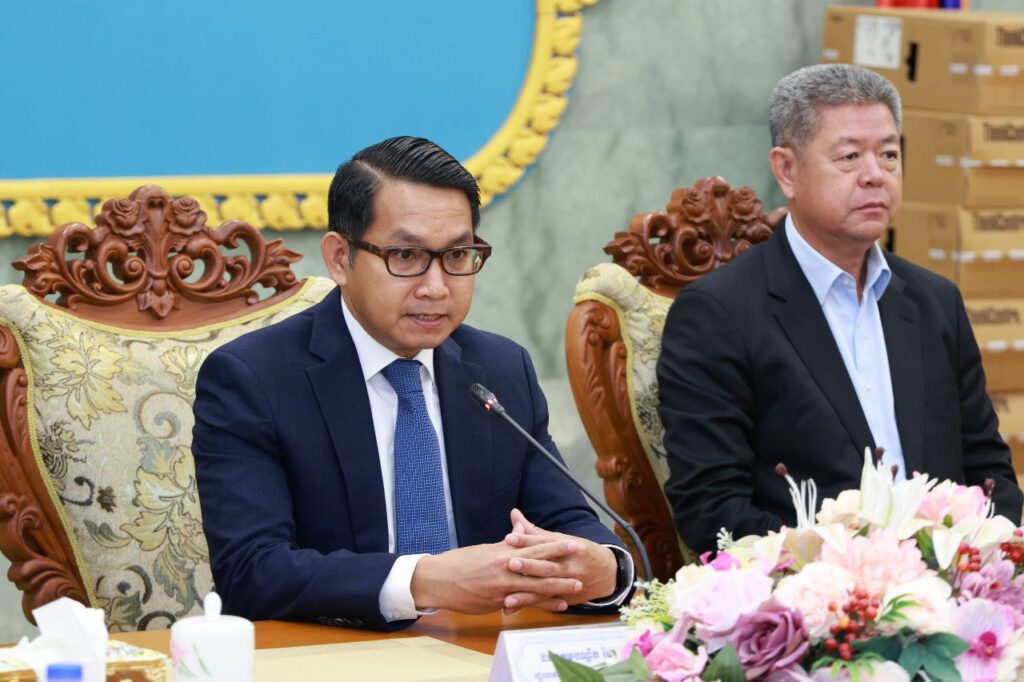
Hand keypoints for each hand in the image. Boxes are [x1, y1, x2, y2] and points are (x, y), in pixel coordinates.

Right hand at [409, 540, 582, 614]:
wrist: (438, 580)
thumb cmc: (460, 562)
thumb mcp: (485, 549)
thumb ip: (507, 543)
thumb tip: (521, 529)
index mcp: (504, 554)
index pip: (535, 548)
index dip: (556, 546)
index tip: (574, 544)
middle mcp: (506, 570)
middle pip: (540, 570)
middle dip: (563, 570)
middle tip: (582, 569)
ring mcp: (502, 589)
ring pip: (535, 589)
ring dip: (557, 590)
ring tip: (575, 589)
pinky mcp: (497, 603)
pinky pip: (523, 604)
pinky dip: (540, 604)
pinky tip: (554, 606)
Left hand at [502, 508, 617, 612]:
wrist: (608, 573)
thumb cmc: (577, 552)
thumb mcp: (560, 539)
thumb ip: (534, 531)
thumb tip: (513, 513)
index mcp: (568, 547)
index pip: (545, 543)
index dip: (527, 540)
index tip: (509, 538)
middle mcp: (570, 566)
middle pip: (548, 566)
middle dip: (530, 566)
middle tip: (510, 563)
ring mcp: (570, 584)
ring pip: (547, 588)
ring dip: (527, 594)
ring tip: (508, 598)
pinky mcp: (567, 598)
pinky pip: (546, 603)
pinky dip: (529, 606)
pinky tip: (511, 609)